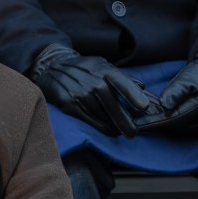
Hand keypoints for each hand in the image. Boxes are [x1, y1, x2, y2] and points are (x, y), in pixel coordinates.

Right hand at [29, 44, 159, 136]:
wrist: (52, 67)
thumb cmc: (84, 69)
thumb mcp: (103, 66)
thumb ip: (123, 77)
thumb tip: (144, 88)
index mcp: (103, 70)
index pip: (121, 83)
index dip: (133, 95)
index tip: (145, 107)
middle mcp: (91, 82)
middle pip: (112, 104)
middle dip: (124, 120)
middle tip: (133, 132)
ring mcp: (79, 93)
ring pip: (100, 114)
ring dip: (113, 126)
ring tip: (122, 132)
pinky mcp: (69, 103)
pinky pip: (87, 119)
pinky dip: (99, 126)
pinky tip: (108, 131)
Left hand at [136, 45, 197, 135]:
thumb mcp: (190, 79)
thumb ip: (176, 91)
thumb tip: (164, 105)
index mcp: (195, 111)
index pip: (168, 121)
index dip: (150, 123)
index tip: (133, 125)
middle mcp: (193, 120)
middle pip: (165, 125)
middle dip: (146, 125)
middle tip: (125, 124)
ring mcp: (191, 119)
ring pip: (165, 122)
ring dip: (148, 120)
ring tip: (128, 118)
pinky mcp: (186, 115)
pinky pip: (168, 118)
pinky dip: (154, 115)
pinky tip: (139, 111)